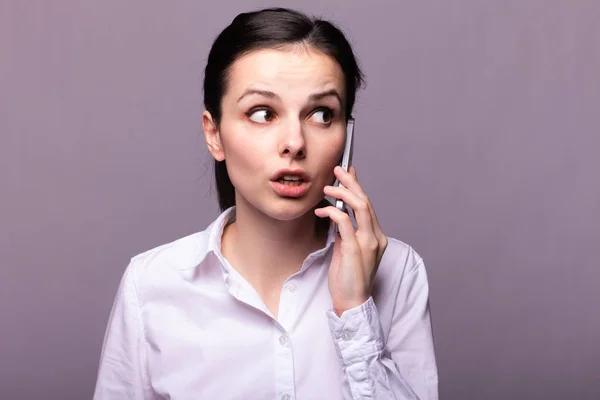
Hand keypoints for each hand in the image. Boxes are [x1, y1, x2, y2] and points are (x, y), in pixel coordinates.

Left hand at [314, 166, 387, 316]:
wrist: (352, 302)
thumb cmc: (348, 278)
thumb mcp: (347, 250)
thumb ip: (346, 232)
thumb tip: (338, 215)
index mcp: (377, 237)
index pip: (368, 205)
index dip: (358, 186)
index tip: (348, 172)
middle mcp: (376, 237)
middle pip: (366, 201)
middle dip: (351, 182)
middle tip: (338, 169)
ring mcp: (368, 243)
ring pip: (360, 207)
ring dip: (343, 193)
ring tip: (328, 187)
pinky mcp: (356, 249)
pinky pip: (345, 222)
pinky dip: (333, 212)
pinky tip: (322, 211)